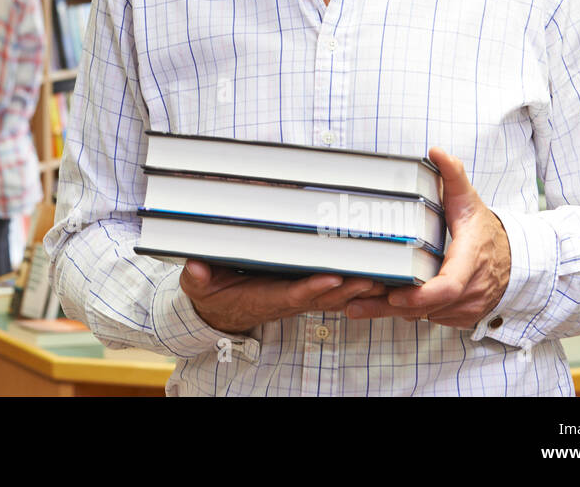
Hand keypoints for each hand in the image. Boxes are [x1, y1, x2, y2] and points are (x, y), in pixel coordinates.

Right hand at [180, 260, 386, 334]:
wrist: (218, 312)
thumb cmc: (211, 294)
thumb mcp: (198, 285)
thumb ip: (197, 277)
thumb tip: (196, 267)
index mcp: (263, 297)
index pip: (292, 293)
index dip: (313, 287)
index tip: (332, 278)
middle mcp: (285, 300)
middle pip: (322, 296)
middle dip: (348, 288)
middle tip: (373, 277)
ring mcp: (296, 297)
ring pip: (333, 295)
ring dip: (357, 288)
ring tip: (383, 275)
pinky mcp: (302, 291)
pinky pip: (332, 290)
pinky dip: (353, 285)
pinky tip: (375, 274)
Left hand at [344, 147, 510, 328]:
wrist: (512, 259)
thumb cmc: (484, 230)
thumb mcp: (469, 200)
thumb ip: (453, 175)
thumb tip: (437, 151)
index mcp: (471, 260)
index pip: (448, 287)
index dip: (421, 296)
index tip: (394, 296)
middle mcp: (470, 290)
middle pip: (427, 307)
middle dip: (390, 306)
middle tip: (354, 301)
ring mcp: (466, 307)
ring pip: (424, 316)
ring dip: (392, 312)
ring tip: (356, 304)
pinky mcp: (458, 317)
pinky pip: (428, 319)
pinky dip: (405, 313)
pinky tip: (377, 304)